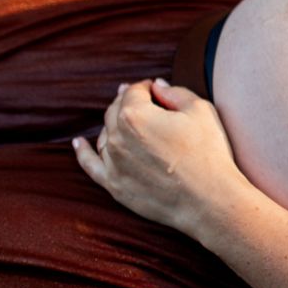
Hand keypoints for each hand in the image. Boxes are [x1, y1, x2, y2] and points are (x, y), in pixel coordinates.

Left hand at [72, 79, 247, 236]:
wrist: (208, 200)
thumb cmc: (208, 153)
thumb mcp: (201, 111)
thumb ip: (175, 92)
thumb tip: (157, 86)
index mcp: (135, 114)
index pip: (134, 91)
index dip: (147, 87)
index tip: (157, 90)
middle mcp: (117, 136)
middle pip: (116, 110)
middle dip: (129, 103)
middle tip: (145, 103)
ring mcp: (112, 162)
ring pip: (106, 134)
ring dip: (116, 125)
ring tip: (131, 124)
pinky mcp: (113, 184)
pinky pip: (90, 164)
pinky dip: (83, 152)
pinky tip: (79, 143)